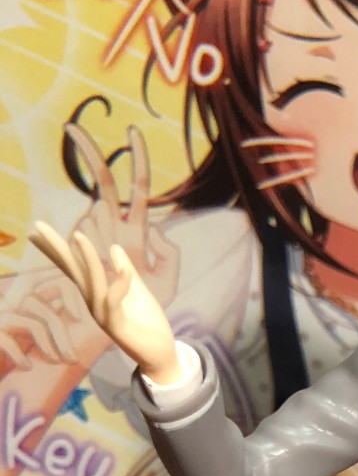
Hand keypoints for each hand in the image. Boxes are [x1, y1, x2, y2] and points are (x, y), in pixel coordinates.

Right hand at [0, 264, 94, 368]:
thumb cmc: (16, 336)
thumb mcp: (39, 323)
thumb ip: (61, 317)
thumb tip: (103, 328)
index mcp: (30, 291)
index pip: (56, 280)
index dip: (71, 295)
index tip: (78, 319)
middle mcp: (15, 298)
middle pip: (47, 310)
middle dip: (63, 338)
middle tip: (73, 360)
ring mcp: (3, 314)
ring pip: (34, 326)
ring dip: (48, 348)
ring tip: (55, 363)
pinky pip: (8, 340)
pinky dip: (19, 356)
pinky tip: (27, 367)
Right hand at [62, 122, 180, 313]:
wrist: (154, 348)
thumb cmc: (153, 310)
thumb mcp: (168, 276)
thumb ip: (167, 253)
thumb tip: (153, 232)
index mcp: (128, 239)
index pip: (129, 193)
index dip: (135, 163)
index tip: (133, 132)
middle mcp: (108, 250)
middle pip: (100, 196)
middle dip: (90, 159)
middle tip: (71, 128)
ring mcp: (101, 277)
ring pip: (91, 251)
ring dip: (92, 253)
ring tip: (95, 250)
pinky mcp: (109, 311)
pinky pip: (113, 288)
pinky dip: (121, 281)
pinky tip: (128, 277)